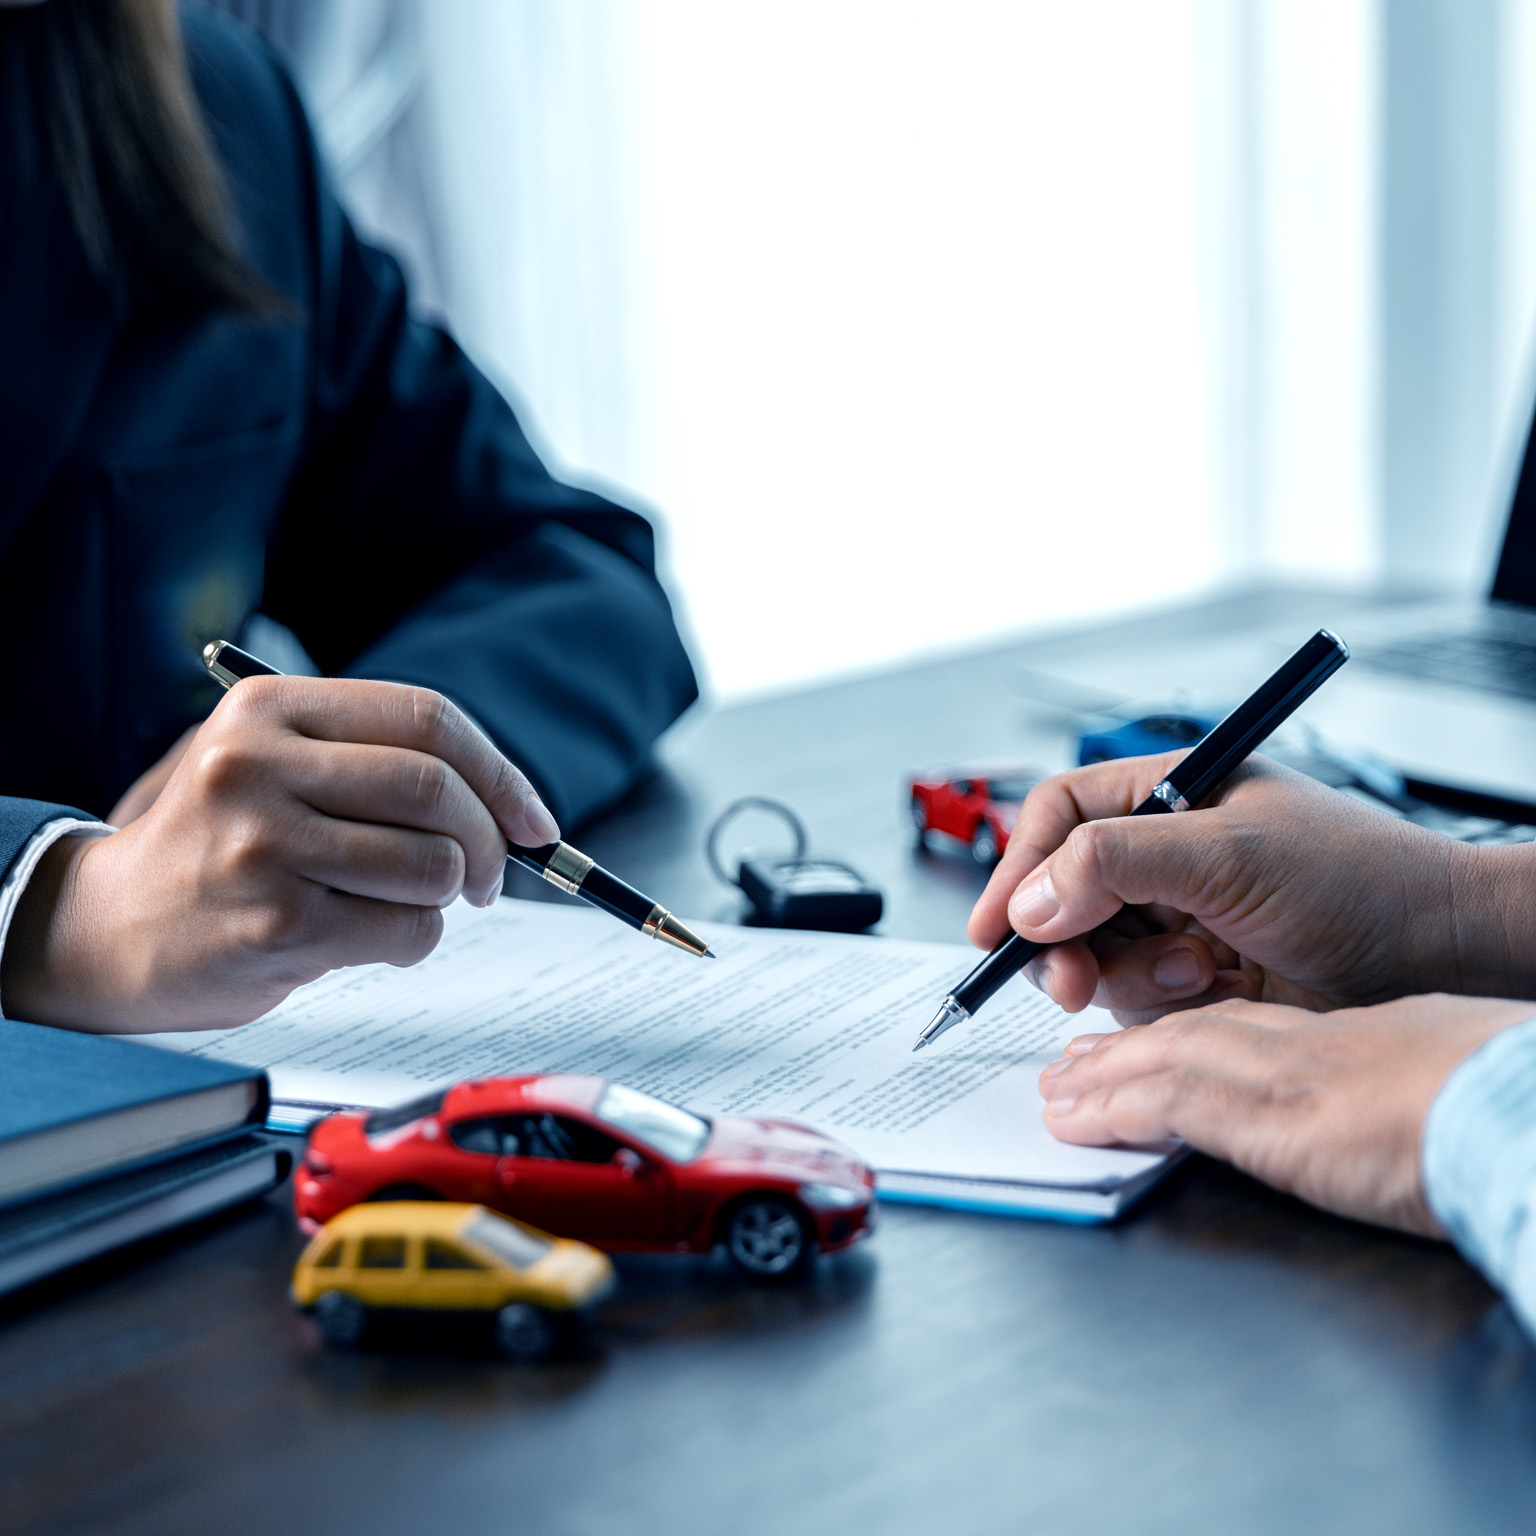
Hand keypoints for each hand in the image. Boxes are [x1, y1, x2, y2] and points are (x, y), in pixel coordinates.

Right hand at [1, 677, 559, 1032]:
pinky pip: (407, 929)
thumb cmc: (222, 846)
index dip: (499, 771)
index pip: (427, 717)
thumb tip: (513, 805)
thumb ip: (377, 762)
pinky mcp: (276, 923)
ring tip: (408, 902)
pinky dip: (415, 939)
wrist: (110, 929)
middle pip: (438, 790)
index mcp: (269, 709)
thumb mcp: (278, 766)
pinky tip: (372, 936)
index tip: (533, 818)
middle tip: (489, 875)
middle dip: (490, 842)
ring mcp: (264, 845)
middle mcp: (258, 766)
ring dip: (447, 896)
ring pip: (433, 866)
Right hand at [967, 755, 1530, 1024]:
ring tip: (1198, 974)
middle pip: (1060, 894)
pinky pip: (1132, 998)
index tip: (994, 928)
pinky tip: (1217, 990)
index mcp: (1168, 794)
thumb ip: (1115, 865)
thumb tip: (1028, 901)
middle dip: (1063, 939)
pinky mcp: (1195, 976)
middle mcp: (1163, 854)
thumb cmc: (1357, 880)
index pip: (1060, 816)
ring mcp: (1177, 916)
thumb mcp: (1227, 854)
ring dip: (1128, 975)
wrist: (1438, 957)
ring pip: (1092, 953)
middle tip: (1071, 978)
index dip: (1017, 867)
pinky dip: (1159, 1004)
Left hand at [1036, 993, 1535, 1234]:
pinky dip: (1112, 1108)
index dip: (1195, 1032)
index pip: (1253, 1024)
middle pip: (1197, 1034)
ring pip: (1166, 1060)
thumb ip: (1403, 1078)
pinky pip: (1166, 1101)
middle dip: (1132, 1050)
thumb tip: (1401, 1102)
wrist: (1524, 1107)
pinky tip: (1075, 1120)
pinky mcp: (1264, 1114)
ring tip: (1058, 1092)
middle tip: (1077, 1062)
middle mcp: (1307, 1042)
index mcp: (1355, 1034)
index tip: (1156, 1043)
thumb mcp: (1452, 1076)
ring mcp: (1281, 1074)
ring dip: (1104, 1078)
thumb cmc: (1510, 1093)